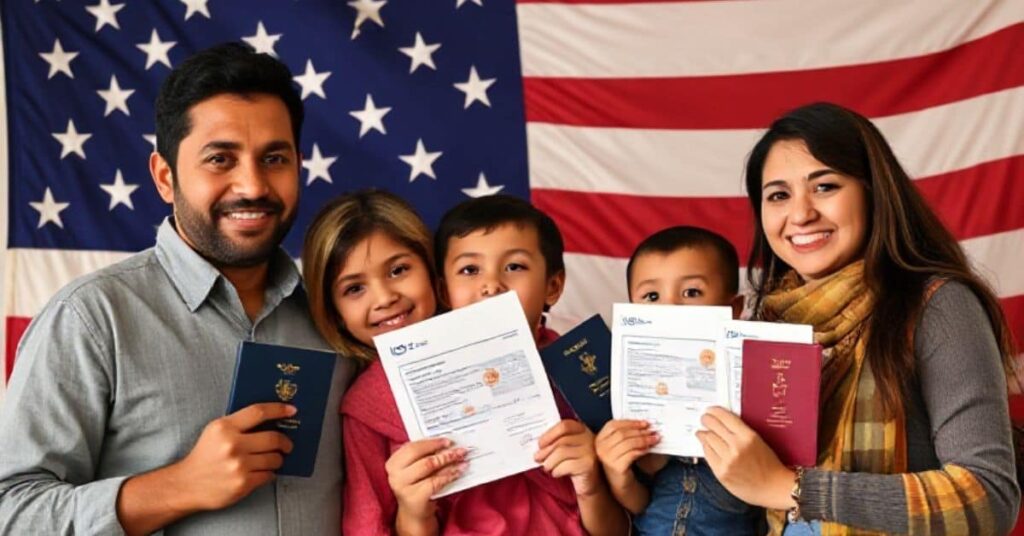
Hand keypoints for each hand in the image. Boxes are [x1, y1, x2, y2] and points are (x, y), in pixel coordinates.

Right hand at [174, 402, 295, 510]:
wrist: (187, 484)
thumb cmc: (205, 455)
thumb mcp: (215, 431)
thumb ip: (239, 423)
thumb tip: (272, 418)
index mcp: (224, 427)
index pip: (259, 412)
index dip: (279, 409)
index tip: (292, 410)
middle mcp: (232, 445)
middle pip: (273, 438)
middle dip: (285, 442)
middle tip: (287, 445)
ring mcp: (238, 465)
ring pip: (274, 458)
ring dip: (278, 459)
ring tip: (273, 460)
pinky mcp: (243, 483)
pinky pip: (269, 475)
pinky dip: (269, 473)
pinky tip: (263, 472)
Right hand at [386, 438, 467, 521]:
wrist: (413, 513)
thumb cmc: (416, 486)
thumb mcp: (415, 469)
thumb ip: (425, 456)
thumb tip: (447, 445)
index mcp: (393, 462)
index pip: (413, 447)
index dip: (431, 443)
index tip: (447, 441)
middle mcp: (395, 474)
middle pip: (422, 457)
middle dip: (444, 453)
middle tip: (460, 450)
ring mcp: (403, 487)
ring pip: (430, 467)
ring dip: (449, 463)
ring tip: (462, 460)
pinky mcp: (414, 498)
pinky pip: (435, 482)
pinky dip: (448, 476)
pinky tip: (457, 473)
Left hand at [535, 420, 601, 496]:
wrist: (588, 484)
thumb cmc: (573, 464)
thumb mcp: (565, 449)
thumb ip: (555, 442)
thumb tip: (538, 446)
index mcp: (581, 430)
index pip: (564, 426)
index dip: (550, 434)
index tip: (540, 444)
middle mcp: (588, 437)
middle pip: (561, 440)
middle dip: (546, 451)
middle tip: (537, 458)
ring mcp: (590, 451)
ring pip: (562, 452)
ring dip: (550, 462)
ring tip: (547, 468)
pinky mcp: (589, 464)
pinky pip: (567, 465)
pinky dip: (557, 470)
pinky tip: (556, 474)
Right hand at [594, 419, 659, 477]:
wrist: (620, 482)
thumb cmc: (622, 461)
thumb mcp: (620, 445)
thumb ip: (626, 434)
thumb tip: (645, 424)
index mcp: (600, 439)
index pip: (613, 425)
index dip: (630, 422)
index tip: (645, 423)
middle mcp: (600, 448)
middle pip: (621, 433)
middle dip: (639, 431)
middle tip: (652, 431)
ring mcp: (606, 458)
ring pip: (627, 443)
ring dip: (643, 440)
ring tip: (654, 439)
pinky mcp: (616, 467)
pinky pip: (631, 454)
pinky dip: (641, 450)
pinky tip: (648, 449)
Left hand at [697, 406, 795, 509]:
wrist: (774, 487)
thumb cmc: (769, 465)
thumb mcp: (758, 441)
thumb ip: (740, 431)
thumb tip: (721, 422)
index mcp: (748, 436)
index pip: (725, 417)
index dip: (714, 411)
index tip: (710, 410)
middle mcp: (736, 447)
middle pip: (713, 426)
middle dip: (706, 420)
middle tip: (704, 419)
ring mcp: (727, 460)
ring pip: (708, 439)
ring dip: (703, 434)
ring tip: (702, 433)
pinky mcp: (721, 472)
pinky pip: (707, 454)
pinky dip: (706, 448)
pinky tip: (707, 446)